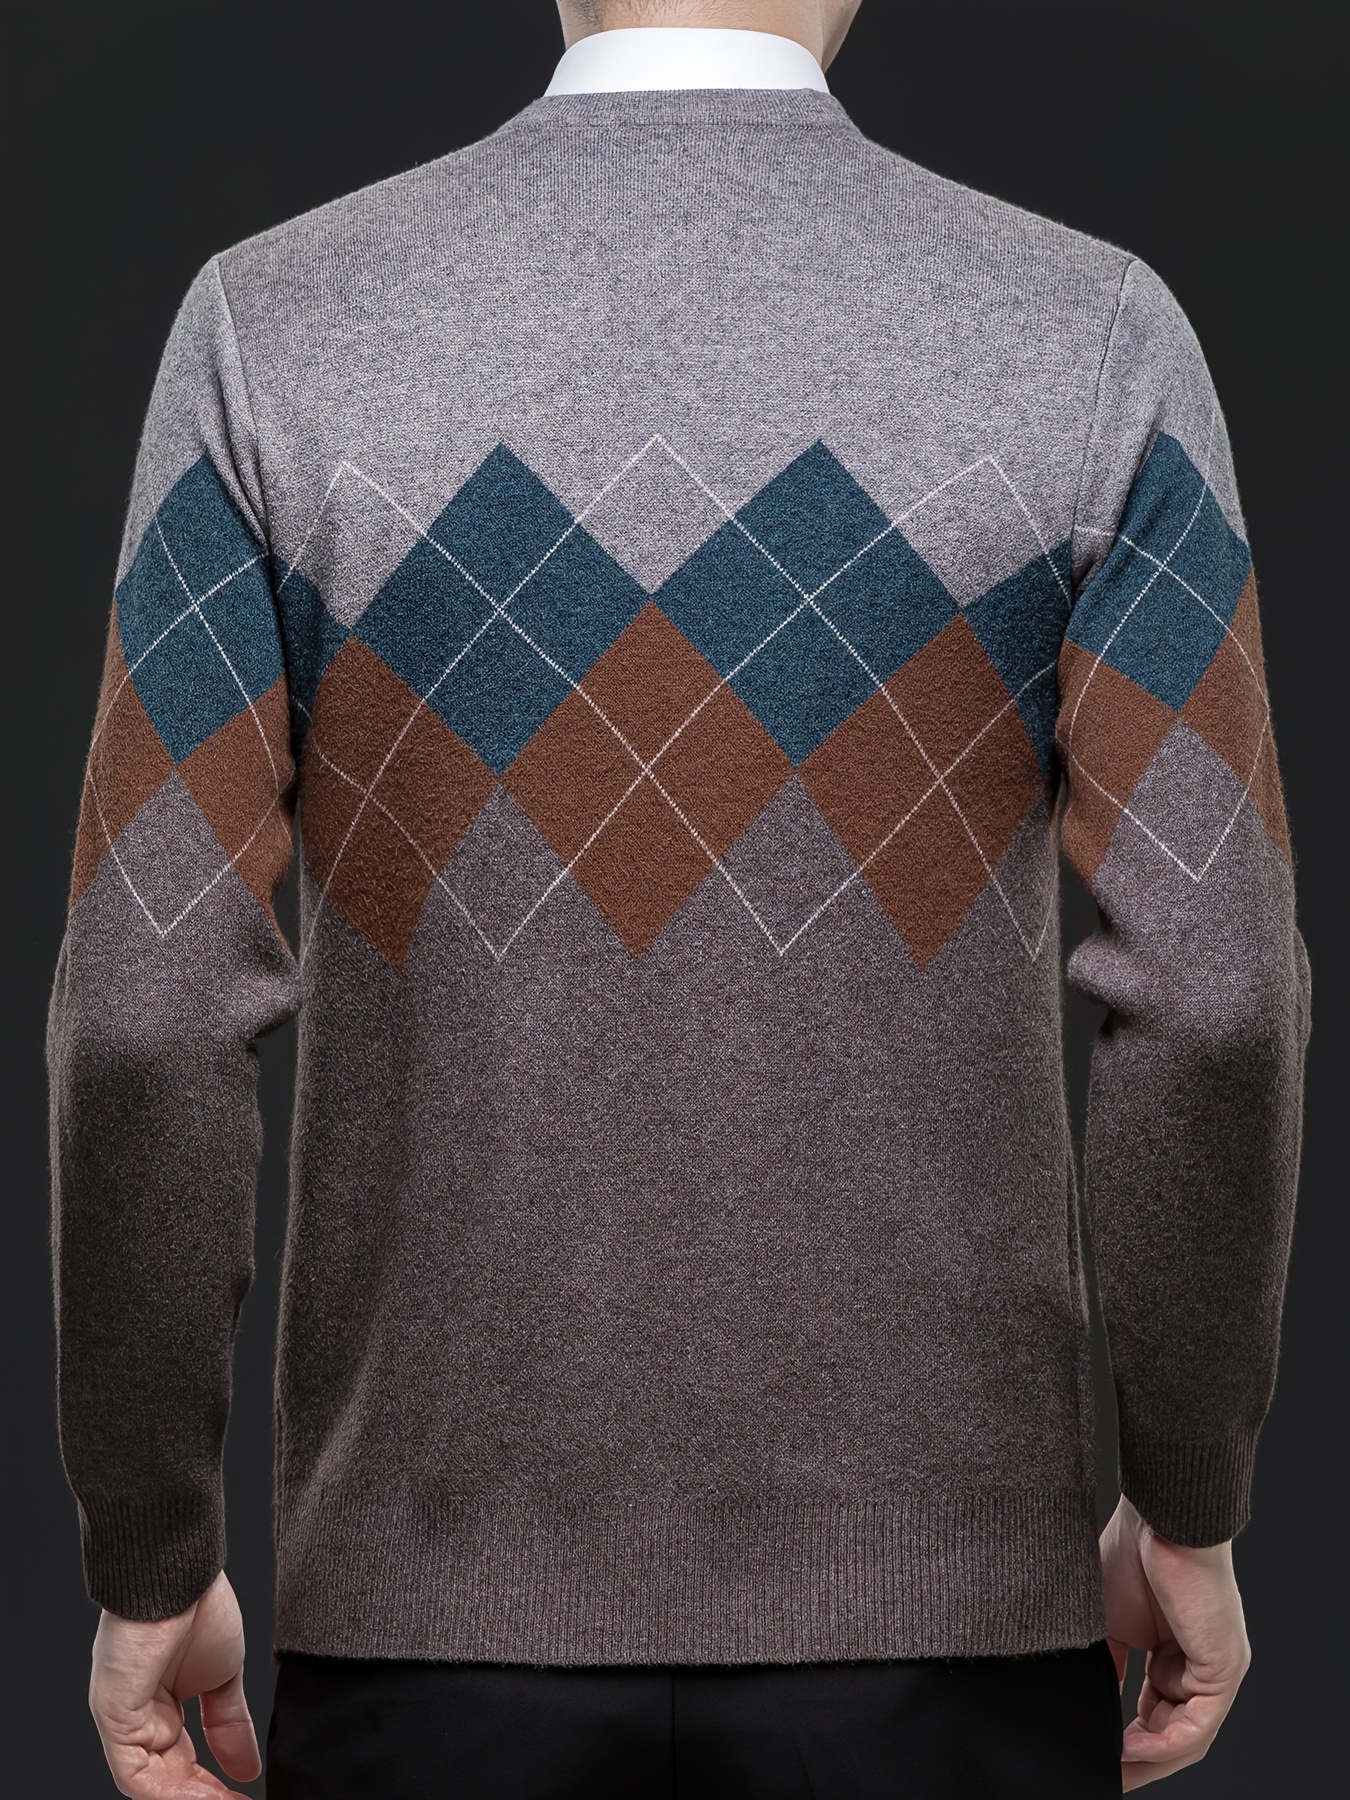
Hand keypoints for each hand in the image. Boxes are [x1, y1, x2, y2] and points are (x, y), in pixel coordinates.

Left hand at [89, 1571, 260, 1797]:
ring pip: (153, 1782)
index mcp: (160, 1706)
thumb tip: (249, 1765)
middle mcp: (138, 1717)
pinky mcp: (115, 1717)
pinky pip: (136, 1774)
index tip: (243, 1796)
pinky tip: (202, 1796)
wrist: (180, 1573)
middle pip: (168, 1778)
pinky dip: (169, 1793)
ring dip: (192, 1799)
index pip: (183, 1762)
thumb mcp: (225, 1675)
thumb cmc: (198, 1606)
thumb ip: (230, 1724)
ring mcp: (124, 1718)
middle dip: (205, 1797)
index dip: (213, 1786)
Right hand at [1100, 1495, 1250, 1789]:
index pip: (1156, 1713)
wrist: (1156, 1519)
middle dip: (1137, 1760)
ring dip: (1149, 1759)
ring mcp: (1216, 1670)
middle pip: (1173, 1733)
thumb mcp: (1106, 1622)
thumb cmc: (1130, 1555)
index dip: (1127, 1740)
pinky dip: (1162, 1742)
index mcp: (1173, 1655)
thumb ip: (1106, 1665)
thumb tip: (1086, 1701)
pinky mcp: (1225, 1669)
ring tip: (1112, 1767)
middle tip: (1102, 1773)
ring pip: (1187, 1737)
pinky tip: (1129, 1746)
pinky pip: (1197, 1724)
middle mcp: (1200, 1667)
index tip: (1093, 1752)